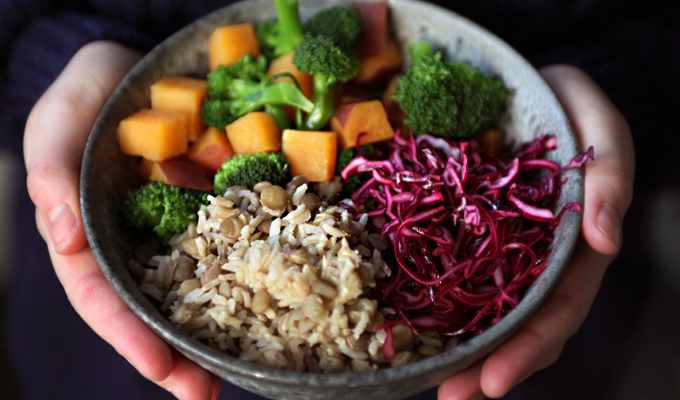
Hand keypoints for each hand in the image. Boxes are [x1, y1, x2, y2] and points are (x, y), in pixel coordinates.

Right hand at [24, 41, 221, 399]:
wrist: (141, 68)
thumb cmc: (89, 96)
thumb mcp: (57, 123)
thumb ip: (50, 171)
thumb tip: (62, 237)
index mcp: (91, 236)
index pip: (102, 296)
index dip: (128, 334)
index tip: (159, 367)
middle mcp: (138, 243)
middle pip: (153, 309)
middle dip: (177, 355)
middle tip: (204, 394)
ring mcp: (181, 229)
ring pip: (199, 288)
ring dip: (220, 330)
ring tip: (248, 370)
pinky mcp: (218, 208)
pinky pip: (237, 243)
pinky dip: (253, 274)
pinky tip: (278, 300)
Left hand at [437, 65, 633, 398]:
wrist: (517, 86)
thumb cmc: (565, 104)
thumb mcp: (598, 124)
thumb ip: (612, 175)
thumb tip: (608, 240)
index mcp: (574, 246)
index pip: (559, 307)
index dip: (531, 346)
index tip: (493, 380)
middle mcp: (535, 258)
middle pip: (518, 324)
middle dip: (487, 365)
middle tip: (451, 396)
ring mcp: (497, 249)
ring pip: (483, 310)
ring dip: (457, 349)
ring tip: (424, 381)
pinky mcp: (461, 233)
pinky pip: (449, 274)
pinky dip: (432, 304)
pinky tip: (406, 328)